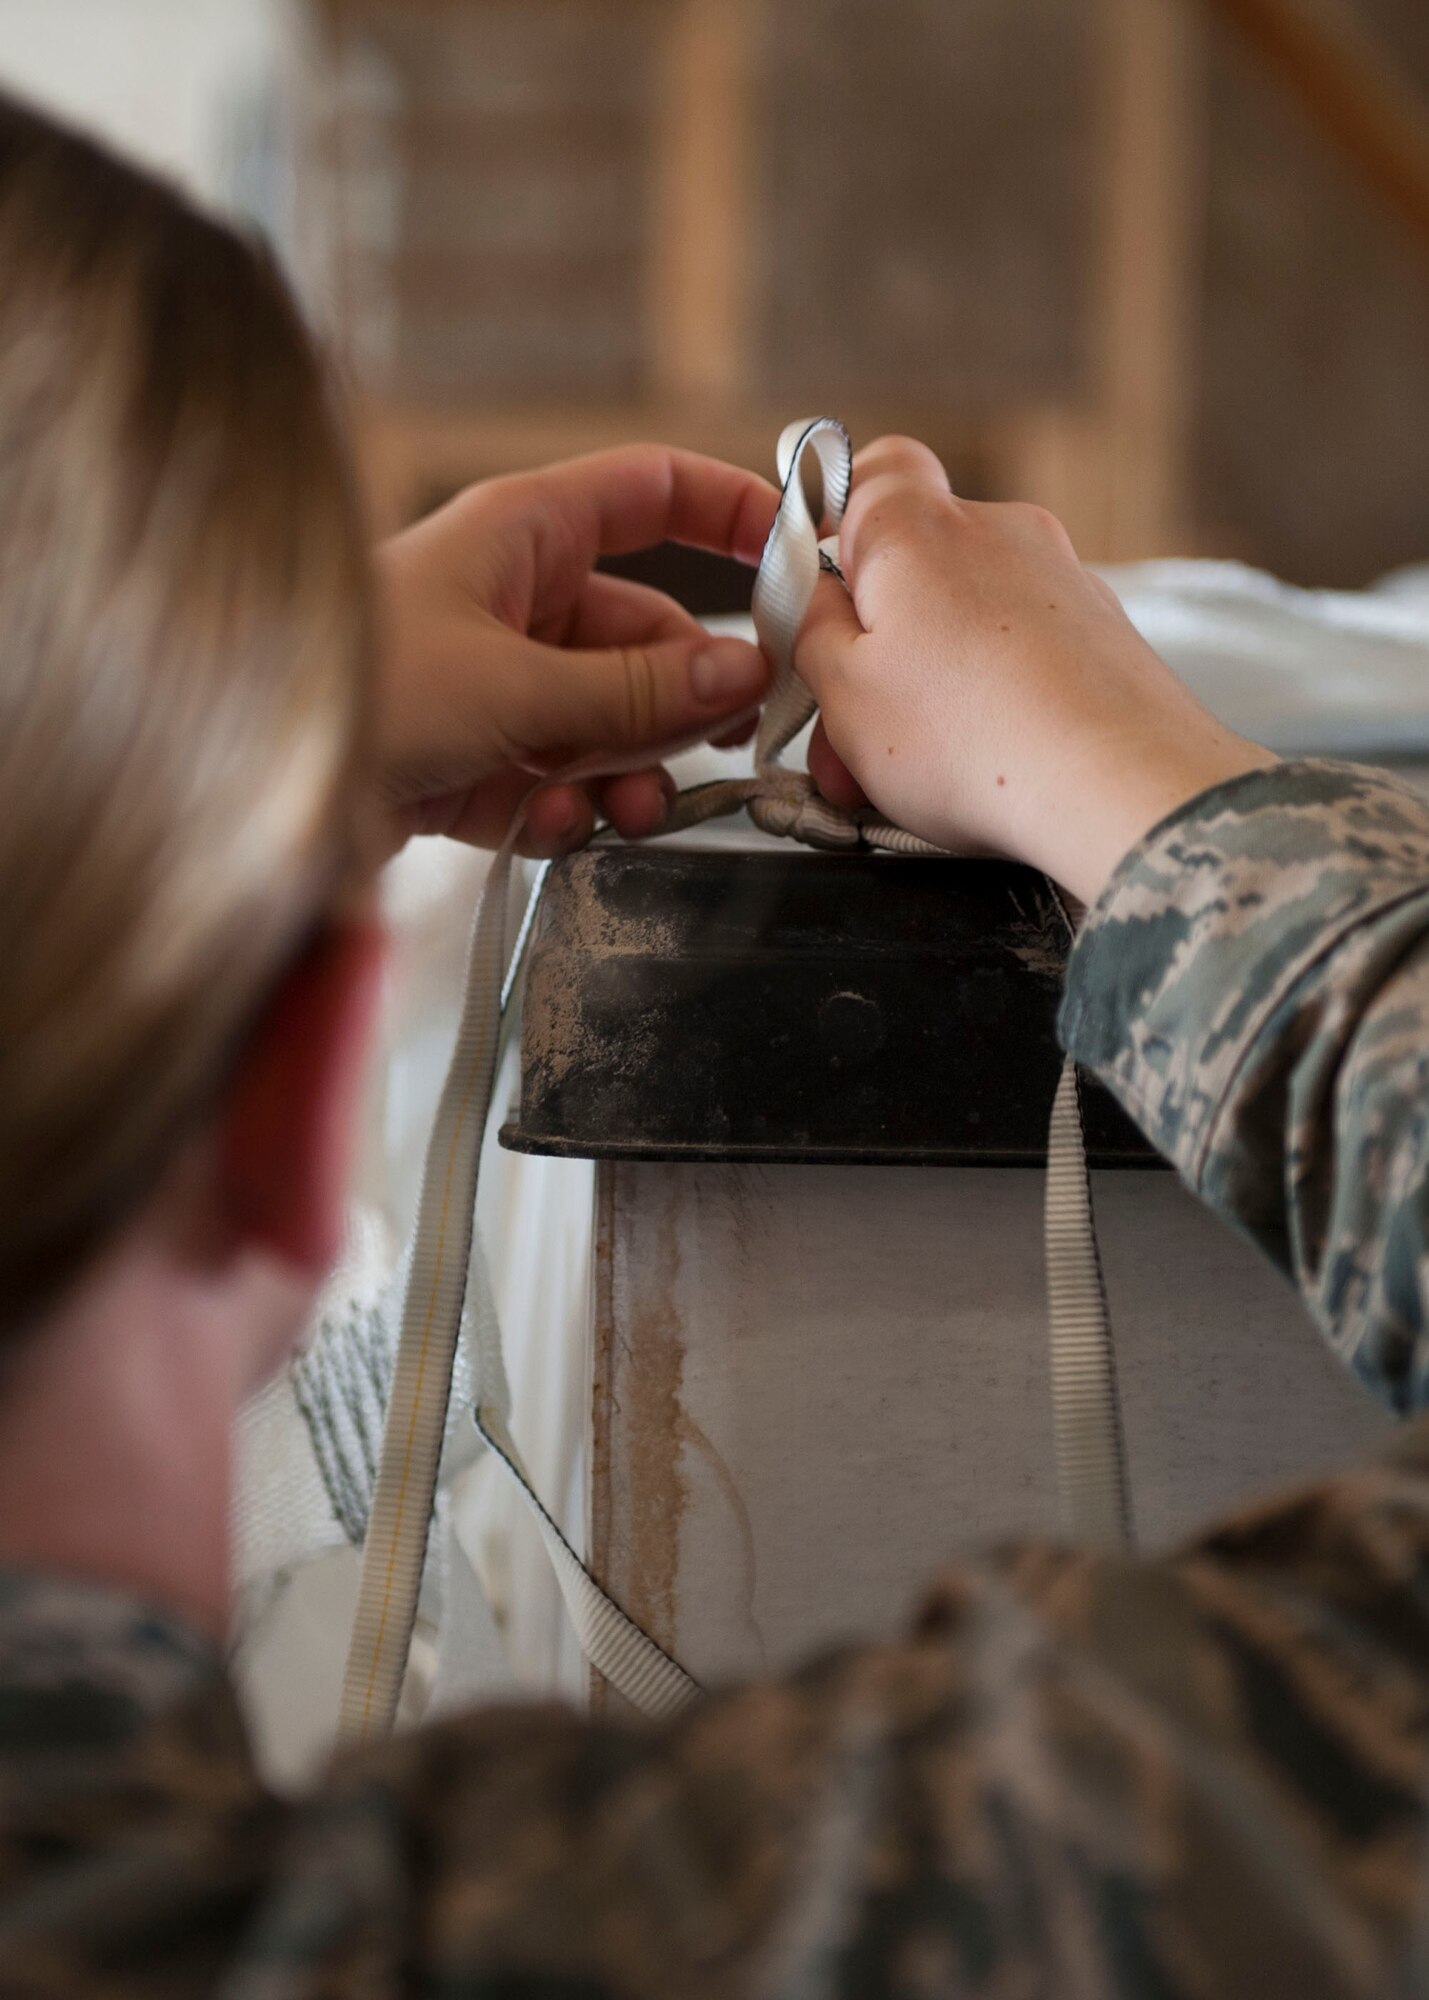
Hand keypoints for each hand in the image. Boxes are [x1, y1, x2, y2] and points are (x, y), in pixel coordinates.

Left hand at [373, 446, 778, 856]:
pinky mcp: (480, 757)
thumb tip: (741, 672)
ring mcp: (501, 682)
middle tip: (718, 742)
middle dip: (678, 697)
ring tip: (617, 806)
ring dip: (625, 768)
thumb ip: (634, 689)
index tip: (799, 556)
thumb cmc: (359, 690)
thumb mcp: (514, 685)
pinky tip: (539, 821)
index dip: (730, 511)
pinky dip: (563, 807)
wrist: (258, 793)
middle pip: (648, 635)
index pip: (652, 492)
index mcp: (521, 536)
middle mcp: (516, 602)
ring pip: (613, 718)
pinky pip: (562, 777)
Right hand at [796, 437, 1273, 904]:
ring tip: (907, 781)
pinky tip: (980, 774)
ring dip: (926, 695)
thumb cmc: (975, 740)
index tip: (816, 595)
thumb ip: (811, 629)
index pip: (870, 471)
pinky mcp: (1103, 636)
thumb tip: (814, 598)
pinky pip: (1021, 660)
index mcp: (918, 526)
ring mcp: (1060, 581)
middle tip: (843, 743)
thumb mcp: (842, 690)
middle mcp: (999, 532)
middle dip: (870, 657)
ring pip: (965, 627)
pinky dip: (992, 706)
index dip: (835, 527)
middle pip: (912, 573)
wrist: (1121, 790)